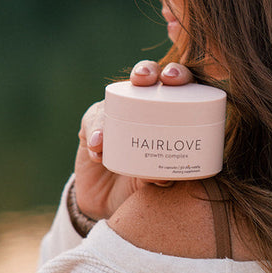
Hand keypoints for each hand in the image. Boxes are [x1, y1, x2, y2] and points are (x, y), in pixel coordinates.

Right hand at [73, 61, 194, 219]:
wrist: (111, 201)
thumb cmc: (143, 185)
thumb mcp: (155, 183)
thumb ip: (160, 178)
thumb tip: (165, 179)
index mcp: (171, 113)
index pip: (179, 86)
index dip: (179, 74)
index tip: (173, 79)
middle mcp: (144, 106)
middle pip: (147, 76)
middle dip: (146, 71)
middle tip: (144, 79)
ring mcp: (117, 113)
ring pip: (114, 96)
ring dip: (110, 111)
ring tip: (106, 135)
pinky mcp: (93, 126)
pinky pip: (93, 122)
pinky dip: (96, 134)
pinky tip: (98, 148)